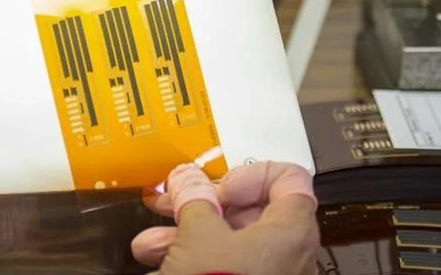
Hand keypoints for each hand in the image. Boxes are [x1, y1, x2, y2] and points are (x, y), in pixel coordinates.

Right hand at [131, 162, 318, 274]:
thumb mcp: (197, 233)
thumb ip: (195, 197)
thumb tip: (188, 180)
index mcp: (290, 234)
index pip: (290, 181)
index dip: (251, 174)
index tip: (220, 186)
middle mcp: (290, 258)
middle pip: (253, 211)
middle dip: (204, 203)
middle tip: (174, 201)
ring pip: (231, 240)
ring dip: (187, 231)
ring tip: (151, 239)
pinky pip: (227, 266)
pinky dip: (195, 257)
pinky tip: (156, 259)